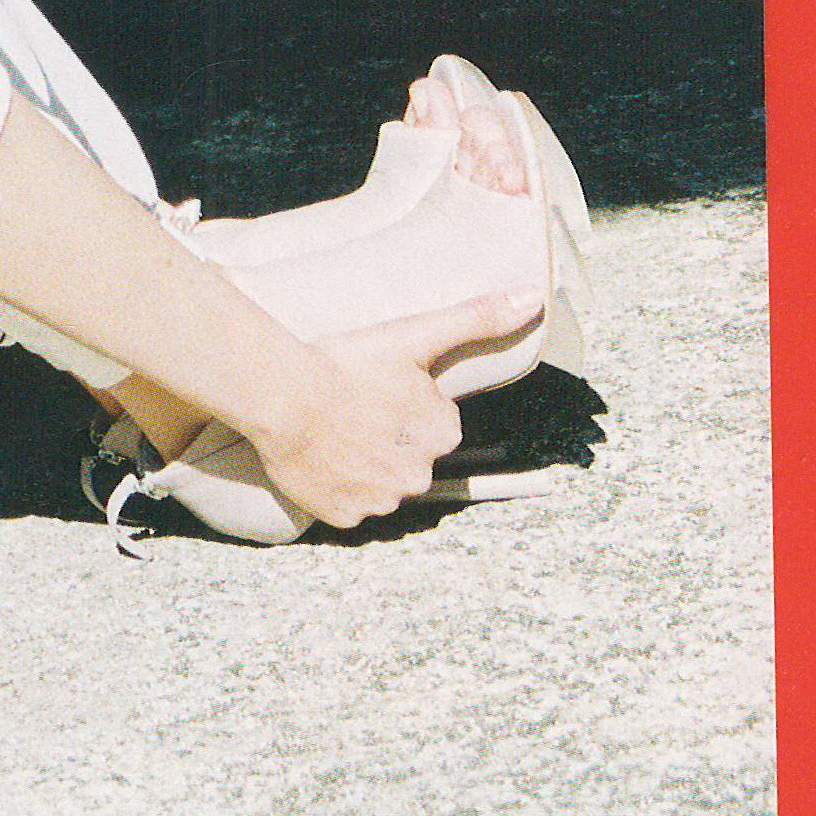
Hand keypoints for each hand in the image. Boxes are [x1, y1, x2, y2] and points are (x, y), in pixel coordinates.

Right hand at [240, 289, 540, 527]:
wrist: (283, 398)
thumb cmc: (348, 364)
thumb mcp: (414, 335)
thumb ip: (476, 318)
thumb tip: (533, 297)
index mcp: (441, 433)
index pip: (432, 423)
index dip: (404, 405)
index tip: (376, 388)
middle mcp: (419, 475)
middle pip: (407, 456)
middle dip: (387, 439)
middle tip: (351, 409)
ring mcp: (381, 501)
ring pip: (379, 484)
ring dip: (362, 465)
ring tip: (331, 432)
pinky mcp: (344, 517)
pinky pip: (347, 506)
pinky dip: (336, 489)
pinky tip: (319, 460)